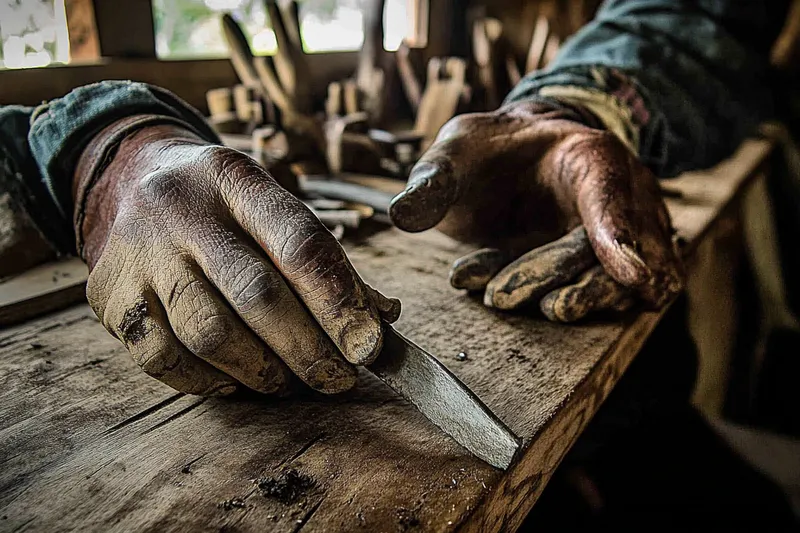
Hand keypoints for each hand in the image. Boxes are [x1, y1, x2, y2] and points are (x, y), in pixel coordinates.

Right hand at [75, 120, 398, 395]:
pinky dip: (206, 381)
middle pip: (256, 294)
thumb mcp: (271, 207)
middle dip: (307, 349)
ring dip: (261, 371)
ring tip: (289, 383)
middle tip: (338, 380)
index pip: (298, 242)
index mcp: (236, 180)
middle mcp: (182, 211)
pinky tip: (233, 381)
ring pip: (209, 332)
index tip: (368, 346)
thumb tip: (383, 317)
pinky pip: (162, 358)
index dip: (339, 300)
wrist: (129, 179)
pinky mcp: (109, 297)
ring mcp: (140, 255)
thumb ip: (326, 261)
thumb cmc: (223, 206)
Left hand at [389, 100, 682, 319]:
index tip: (630, 275)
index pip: (610, 191)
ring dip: (558, 297)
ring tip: (497, 296)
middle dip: (553, 278)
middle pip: (605, 251)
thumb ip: (433, 180)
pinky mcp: (603, 268)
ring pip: (609, 283)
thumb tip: (401, 213)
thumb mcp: (454, 153)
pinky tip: (497, 289)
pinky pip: (594, 293)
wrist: (511, 162)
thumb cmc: (488, 152)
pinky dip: (556, 300)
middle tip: (500, 296)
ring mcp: (617, 236)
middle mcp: (618, 196)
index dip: (618, 232)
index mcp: (587, 154)